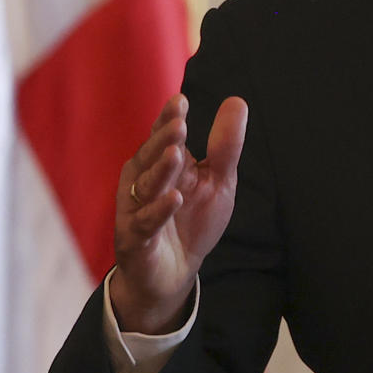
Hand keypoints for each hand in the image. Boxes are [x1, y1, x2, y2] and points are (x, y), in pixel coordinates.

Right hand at [108, 94, 247, 333]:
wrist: (176, 272)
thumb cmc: (192, 221)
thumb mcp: (217, 181)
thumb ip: (225, 146)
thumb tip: (237, 101)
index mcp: (161, 164)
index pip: (163, 136)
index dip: (168, 119)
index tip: (180, 101)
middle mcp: (143, 181)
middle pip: (150, 157)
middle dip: (162, 140)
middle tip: (179, 124)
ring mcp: (136, 209)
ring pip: (145, 187)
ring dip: (160, 171)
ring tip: (176, 154)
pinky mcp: (136, 238)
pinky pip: (146, 222)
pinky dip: (159, 211)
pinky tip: (174, 198)